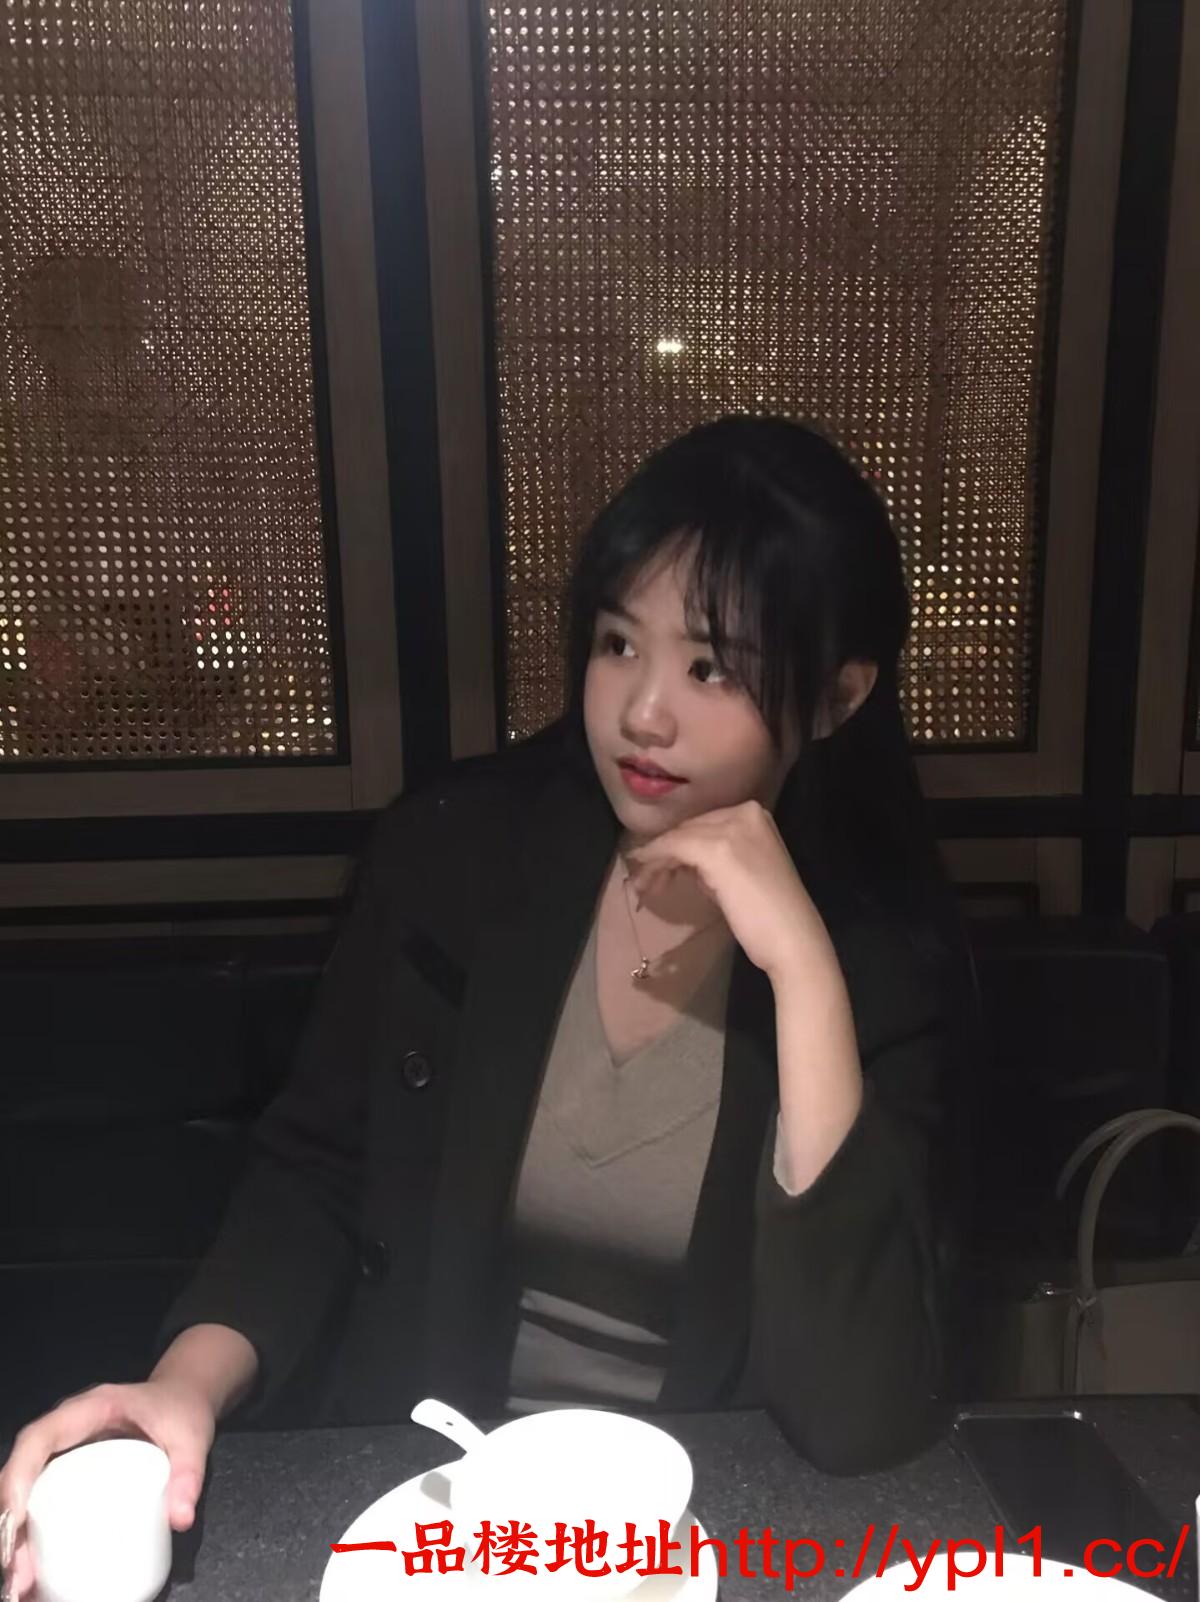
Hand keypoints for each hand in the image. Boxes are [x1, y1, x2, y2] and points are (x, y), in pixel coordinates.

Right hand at [0, 1378, 214, 1599]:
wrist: (185, 1395)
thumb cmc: (183, 1410)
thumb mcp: (192, 1438)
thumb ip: (189, 1474)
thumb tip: (180, 1520)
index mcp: (90, 1409)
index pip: (40, 1437)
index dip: (20, 1476)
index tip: (17, 1520)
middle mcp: (68, 1427)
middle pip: (23, 1469)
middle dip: (10, 1519)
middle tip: (17, 1570)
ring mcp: (66, 1448)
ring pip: (25, 1486)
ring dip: (15, 1532)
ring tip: (20, 1580)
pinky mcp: (70, 1467)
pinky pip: (38, 1494)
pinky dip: (28, 1529)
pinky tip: (30, 1566)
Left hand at [625, 800, 834, 983]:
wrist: (792, 940)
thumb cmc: (770, 916)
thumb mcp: (742, 873)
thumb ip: (717, 859)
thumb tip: (681, 861)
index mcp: (757, 815)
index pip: (704, 825)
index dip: (678, 846)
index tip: (658, 867)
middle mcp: (746, 813)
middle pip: (690, 829)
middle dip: (664, 853)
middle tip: (644, 880)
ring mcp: (732, 828)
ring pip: (679, 838)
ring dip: (656, 861)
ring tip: (643, 886)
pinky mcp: (717, 848)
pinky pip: (674, 848)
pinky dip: (656, 861)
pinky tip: (644, 878)